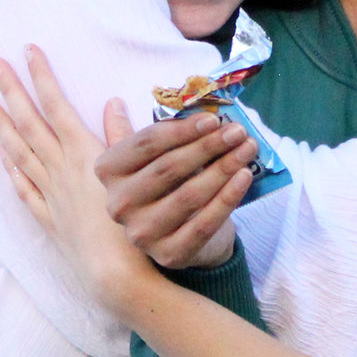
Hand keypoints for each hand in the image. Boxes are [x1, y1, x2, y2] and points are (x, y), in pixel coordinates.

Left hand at [0, 49, 216, 314]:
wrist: (117, 275)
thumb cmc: (135, 226)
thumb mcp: (137, 175)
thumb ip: (123, 137)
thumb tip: (112, 102)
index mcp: (84, 154)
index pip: (57, 106)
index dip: (42, 77)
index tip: (28, 51)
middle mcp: (61, 170)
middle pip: (30, 124)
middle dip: (12, 91)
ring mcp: (51, 194)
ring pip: (19, 152)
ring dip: (0, 126)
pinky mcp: (50, 219)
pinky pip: (24, 188)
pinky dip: (12, 169)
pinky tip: (1, 156)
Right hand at [97, 108, 257, 269]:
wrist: (181, 236)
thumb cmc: (166, 187)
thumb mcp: (146, 160)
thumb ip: (134, 134)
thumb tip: (114, 102)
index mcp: (108, 172)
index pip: (146, 144)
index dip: (182, 130)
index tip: (213, 119)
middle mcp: (119, 205)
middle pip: (168, 168)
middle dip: (208, 146)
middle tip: (237, 132)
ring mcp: (143, 233)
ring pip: (189, 195)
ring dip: (224, 168)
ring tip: (247, 148)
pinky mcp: (170, 254)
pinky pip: (205, 223)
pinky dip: (228, 198)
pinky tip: (245, 176)